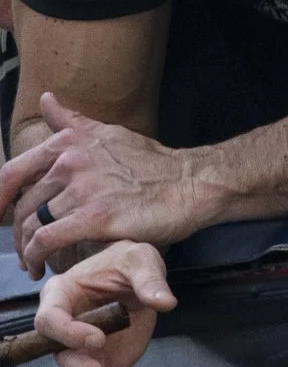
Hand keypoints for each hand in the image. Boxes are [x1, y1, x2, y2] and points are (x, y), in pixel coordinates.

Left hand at [4, 94, 209, 276]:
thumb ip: (73, 122)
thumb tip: (48, 100)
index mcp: (71, 143)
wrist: (190, 184)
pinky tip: (41, 266)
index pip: (12, 172)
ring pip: (31, 226)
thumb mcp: (110, 134)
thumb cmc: (152, 163)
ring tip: (33, 263)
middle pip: (22, 206)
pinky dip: (36, 257)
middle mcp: (71, 162)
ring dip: (25, 250)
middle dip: (17, 233)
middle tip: (25, 249)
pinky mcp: (94, 218)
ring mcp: (82, 189)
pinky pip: (46, 241)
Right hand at [34, 240, 173, 366]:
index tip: (98, 340)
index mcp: (60, 296)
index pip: (49, 321)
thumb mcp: (140, 260)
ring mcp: (79, 349)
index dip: (68, 334)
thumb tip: (164, 302)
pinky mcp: (98, 361)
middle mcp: (63, 328)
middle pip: (63, 360)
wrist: (135, 276)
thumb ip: (149, 280)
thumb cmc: (127, 261)